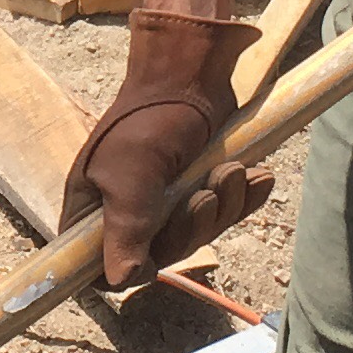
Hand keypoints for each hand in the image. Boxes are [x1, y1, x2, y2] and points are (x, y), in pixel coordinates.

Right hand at [64, 9, 271, 288]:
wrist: (189, 70)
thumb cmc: (149, 116)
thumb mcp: (130, 174)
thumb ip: (126, 228)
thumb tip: (121, 281)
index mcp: (94, 208)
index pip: (99, 266)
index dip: (127, 270)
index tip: (156, 255)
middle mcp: (126, 209)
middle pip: (162, 253)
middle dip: (193, 227)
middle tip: (208, 194)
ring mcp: (166, 199)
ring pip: (199, 233)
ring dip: (224, 205)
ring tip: (232, 170)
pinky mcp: (201, 184)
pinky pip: (226, 212)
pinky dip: (245, 197)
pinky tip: (258, 175)